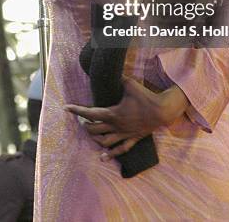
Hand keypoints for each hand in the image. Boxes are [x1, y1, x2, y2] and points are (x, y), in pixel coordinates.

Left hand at [64, 78, 188, 160]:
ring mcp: (124, 134)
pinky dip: (111, 154)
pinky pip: (120, 149)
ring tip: (91, 134)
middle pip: (94, 129)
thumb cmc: (146, 97)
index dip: (77, 110)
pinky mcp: (133, 138)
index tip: (66, 108)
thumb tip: (112, 71)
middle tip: (82, 120)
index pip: (90, 113)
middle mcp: (116, 126)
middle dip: (86, 125)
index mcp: (113, 113)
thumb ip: (119, 78)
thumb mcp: (130, 84)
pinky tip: (103, 157)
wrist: (162, 110)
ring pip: (105, 141)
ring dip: (95, 138)